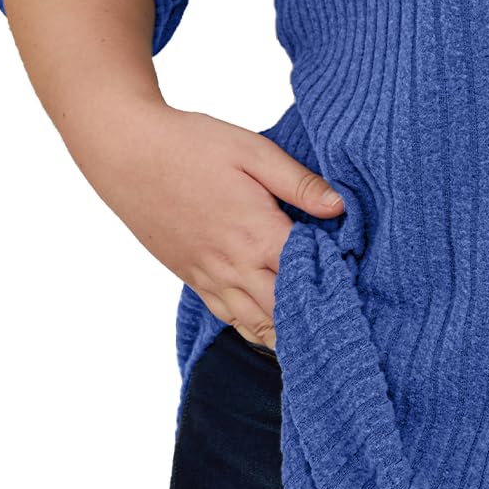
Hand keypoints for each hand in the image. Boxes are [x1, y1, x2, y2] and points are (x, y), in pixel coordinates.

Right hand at [75, 100, 343, 349]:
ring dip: (286, 335)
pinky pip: (227, 316)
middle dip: (317, 322)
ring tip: (317, 344)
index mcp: (258, 234)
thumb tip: (341, 208)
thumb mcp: (254, 151)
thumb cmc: (192, 145)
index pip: (310, 275)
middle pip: (286, 312)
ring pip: (257, 324)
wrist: (127, 151)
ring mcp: (209, 275)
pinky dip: (254, 328)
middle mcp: (235, 265)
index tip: (362, 289)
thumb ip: (300, 183)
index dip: (338, 284)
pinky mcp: (191, 276)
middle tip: (348, 328)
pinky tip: (272, 332)